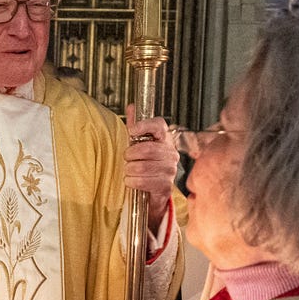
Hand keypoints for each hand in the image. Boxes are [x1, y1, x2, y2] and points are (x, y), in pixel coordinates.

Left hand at [124, 103, 178, 230]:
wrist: (153, 192)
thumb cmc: (145, 165)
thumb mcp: (138, 145)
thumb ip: (135, 127)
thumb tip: (132, 107)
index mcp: (165, 140)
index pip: (159, 125)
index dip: (144, 125)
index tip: (132, 130)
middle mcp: (171, 154)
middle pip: (147, 149)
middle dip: (130, 155)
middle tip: (127, 158)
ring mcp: (170, 170)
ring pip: (142, 166)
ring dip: (130, 170)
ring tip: (130, 170)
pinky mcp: (165, 186)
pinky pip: (143, 181)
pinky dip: (132, 182)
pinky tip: (132, 181)